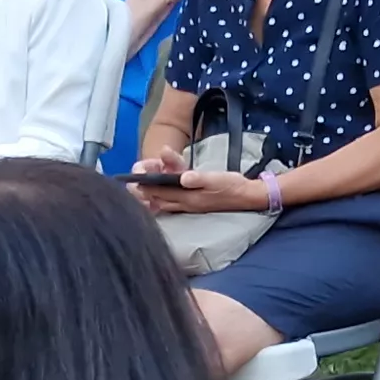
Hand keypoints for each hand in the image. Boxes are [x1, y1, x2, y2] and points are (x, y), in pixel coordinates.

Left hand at [132, 167, 265, 215]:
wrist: (247, 196)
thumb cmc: (232, 186)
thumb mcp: (217, 179)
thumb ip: (200, 179)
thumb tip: (183, 178)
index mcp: (188, 197)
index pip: (161, 191)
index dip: (146, 184)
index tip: (133, 178)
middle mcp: (185, 202)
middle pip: (158, 196)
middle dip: (144, 188)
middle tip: (131, 180)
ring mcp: (188, 202)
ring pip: (164, 198)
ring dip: (152, 191)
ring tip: (140, 183)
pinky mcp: (194, 200)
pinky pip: (173, 199)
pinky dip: (163, 194)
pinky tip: (155, 193)